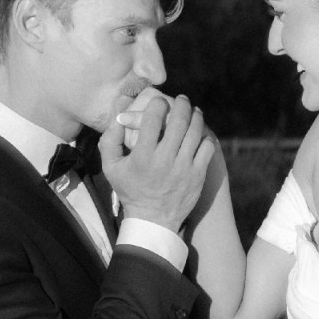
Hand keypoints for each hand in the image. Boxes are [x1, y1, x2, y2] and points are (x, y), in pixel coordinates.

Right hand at [99, 92, 213, 232]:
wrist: (153, 219)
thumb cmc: (130, 189)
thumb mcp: (111, 166)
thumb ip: (111, 137)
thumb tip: (119, 109)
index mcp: (143, 156)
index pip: (153, 119)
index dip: (158, 104)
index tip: (159, 102)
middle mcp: (165, 160)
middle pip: (179, 121)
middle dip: (182, 104)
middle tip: (182, 99)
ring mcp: (184, 168)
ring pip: (195, 131)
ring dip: (196, 116)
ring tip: (193, 111)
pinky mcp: (198, 175)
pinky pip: (207, 147)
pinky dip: (204, 136)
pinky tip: (199, 133)